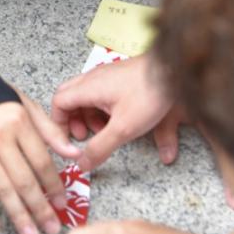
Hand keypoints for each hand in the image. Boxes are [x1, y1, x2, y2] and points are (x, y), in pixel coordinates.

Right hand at [0, 91, 80, 233]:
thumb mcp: (29, 106)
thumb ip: (51, 132)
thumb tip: (74, 155)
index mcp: (19, 124)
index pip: (41, 162)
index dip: (54, 185)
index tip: (63, 204)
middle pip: (23, 180)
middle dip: (40, 208)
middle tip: (52, 229)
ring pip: (2, 188)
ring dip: (18, 215)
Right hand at [51, 54, 183, 171]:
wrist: (174, 69)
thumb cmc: (150, 93)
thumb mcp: (124, 128)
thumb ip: (100, 147)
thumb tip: (82, 164)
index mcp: (89, 87)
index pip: (58, 103)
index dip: (59, 124)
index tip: (70, 140)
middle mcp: (94, 78)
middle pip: (68, 98)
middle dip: (71, 120)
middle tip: (83, 135)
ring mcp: (107, 76)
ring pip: (84, 96)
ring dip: (87, 115)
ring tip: (102, 131)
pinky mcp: (119, 77)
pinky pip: (99, 92)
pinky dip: (100, 108)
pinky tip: (117, 120)